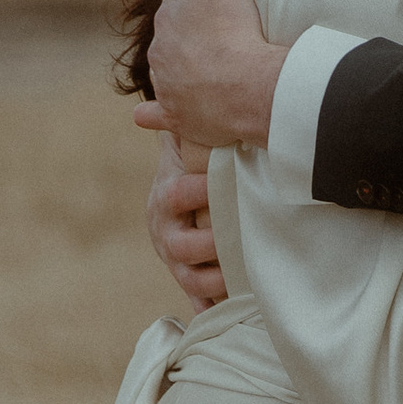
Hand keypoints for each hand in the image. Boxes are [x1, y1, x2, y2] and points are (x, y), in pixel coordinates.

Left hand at [137, 0, 291, 152]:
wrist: (249, 86)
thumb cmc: (237, 26)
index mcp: (168, 17)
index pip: (181, 4)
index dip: (204, 5)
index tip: (226, 10)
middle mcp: (159, 52)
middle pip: (175, 39)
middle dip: (194, 38)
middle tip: (227, 40)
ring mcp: (168, 87)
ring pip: (170, 74)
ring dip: (186, 72)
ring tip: (216, 73)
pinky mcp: (179, 118)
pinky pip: (160, 116)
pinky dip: (155, 115)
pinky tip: (146, 116)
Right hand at [145, 130, 226, 310]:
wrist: (181, 190)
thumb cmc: (194, 163)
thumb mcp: (186, 142)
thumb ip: (181, 122)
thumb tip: (161, 90)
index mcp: (165, 196)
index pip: (175, 196)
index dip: (195, 192)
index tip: (218, 185)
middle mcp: (165, 230)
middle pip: (178, 245)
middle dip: (207, 245)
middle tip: (236, 242)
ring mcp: (175, 257)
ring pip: (188, 276)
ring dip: (214, 281)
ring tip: (241, 281)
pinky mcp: (188, 276)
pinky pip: (198, 297)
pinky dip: (211, 307)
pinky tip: (232, 313)